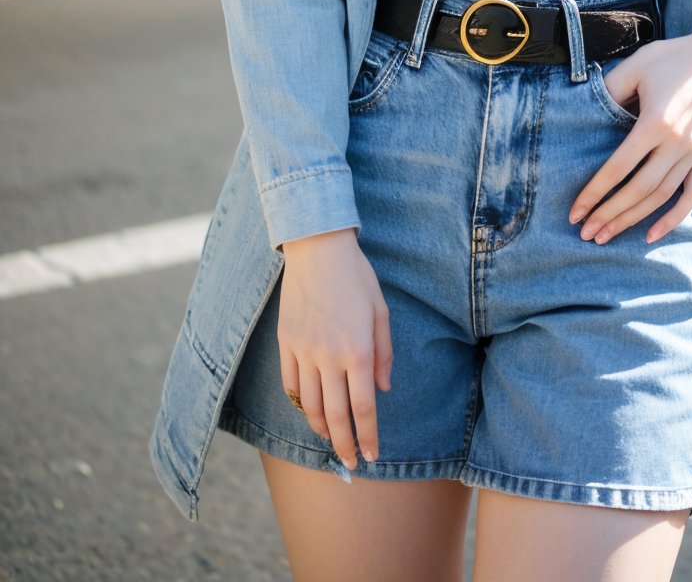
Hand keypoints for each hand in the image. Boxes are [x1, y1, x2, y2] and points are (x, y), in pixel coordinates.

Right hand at [278, 228, 392, 468]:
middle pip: (335, 414)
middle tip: (350, 463)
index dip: (368, 435)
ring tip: (331, 439)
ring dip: (320, 429)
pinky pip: (290, 383)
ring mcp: (303, 351)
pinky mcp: (286, 343)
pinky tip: (307, 410)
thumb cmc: (356, 277)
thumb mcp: (381, 311)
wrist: (318, 249)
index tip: (371, 455)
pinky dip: (298, 403)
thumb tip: (383, 390)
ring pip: (308, 404)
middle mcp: (329, 356)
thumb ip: (383, 353)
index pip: (364, 406)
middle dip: (344, 444)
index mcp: (357, 350)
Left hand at [568, 25, 691, 244]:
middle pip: (638, 190)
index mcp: (655, 122)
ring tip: (607, 235)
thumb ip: (610, 89)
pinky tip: (652, 235)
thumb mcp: (638, 64)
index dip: (594, 192)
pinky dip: (674, 218)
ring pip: (661, 197)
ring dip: (633, 220)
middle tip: (585, 233)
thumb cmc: (677, 57)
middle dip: (609, 214)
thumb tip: (586, 114)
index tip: (575, 212)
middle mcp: (677, 143)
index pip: (618, 167)